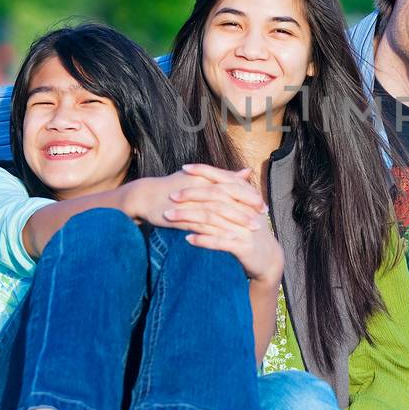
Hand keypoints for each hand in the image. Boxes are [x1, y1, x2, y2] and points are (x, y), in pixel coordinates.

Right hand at [121, 165, 265, 228]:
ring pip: (219, 210)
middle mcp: (200, 186)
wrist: (145, 197)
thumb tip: (246, 172)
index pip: (232, 184)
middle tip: (263, 216)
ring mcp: (191, 201)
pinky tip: (231, 238)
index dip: (249, 194)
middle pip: (229, 196)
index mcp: (206, 177)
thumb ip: (224, 176)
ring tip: (253, 229)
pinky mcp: (183, 215)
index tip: (262, 204)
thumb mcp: (200, 179)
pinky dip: (219, 231)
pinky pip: (204, 224)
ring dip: (238, 220)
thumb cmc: (174, 187)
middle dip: (248, 206)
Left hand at [160, 164, 283, 286]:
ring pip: (213, 219)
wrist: (268, 258)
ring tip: (169, 217)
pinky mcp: (242, 246)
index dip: (204, 171)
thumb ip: (238, 190)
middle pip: (216, 196)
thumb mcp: (246, 208)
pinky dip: (202, 240)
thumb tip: (237, 170)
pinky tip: (187, 239)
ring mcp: (245, 228)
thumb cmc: (251, 230)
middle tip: (171, 195)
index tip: (184, 168)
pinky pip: (219, 242)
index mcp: (247, 197)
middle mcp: (246, 210)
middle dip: (191, 194)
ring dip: (188, 217)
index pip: (224, 178)